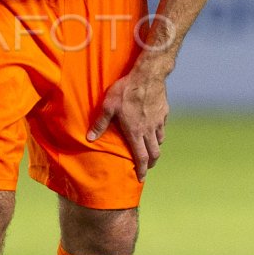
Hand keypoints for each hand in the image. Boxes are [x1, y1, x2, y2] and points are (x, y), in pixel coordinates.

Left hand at [87, 65, 168, 181]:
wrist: (147, 75)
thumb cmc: (125, 90)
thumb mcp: (108, 106)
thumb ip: (100, 123)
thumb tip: (89, 138)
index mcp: (135, 132)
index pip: (141, 157)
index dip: (141, 170)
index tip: (141, 178)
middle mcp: (149, 130)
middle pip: (154, 153)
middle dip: (150, 163)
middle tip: (146, 167)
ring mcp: (159, 121)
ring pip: (160, 141)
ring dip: (155, 148)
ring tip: (150, 149)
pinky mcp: (164, 112)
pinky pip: (163, 127)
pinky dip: (159, 132)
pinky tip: (154, 128)